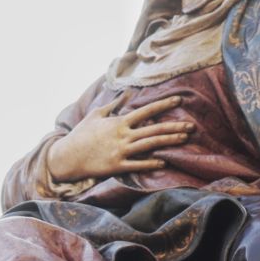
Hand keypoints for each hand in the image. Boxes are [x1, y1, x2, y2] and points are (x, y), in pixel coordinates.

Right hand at [43, 92, 190, 192]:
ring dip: (168, 141)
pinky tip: (163, 162)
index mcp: (119, 122)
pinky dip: (150, 163)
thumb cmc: (80, 135)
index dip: (164, 105)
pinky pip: (137, 164)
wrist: (67, 156)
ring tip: (184, 139)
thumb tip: (124, 94)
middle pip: (153, 129)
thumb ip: (112, 105)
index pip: (146, 111)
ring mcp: (120, 151)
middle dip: (174, 126)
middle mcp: (123, 135)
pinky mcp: (116, 166)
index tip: (179, 100)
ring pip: (150, 145)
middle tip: (192, 125)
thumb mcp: (95, 115)